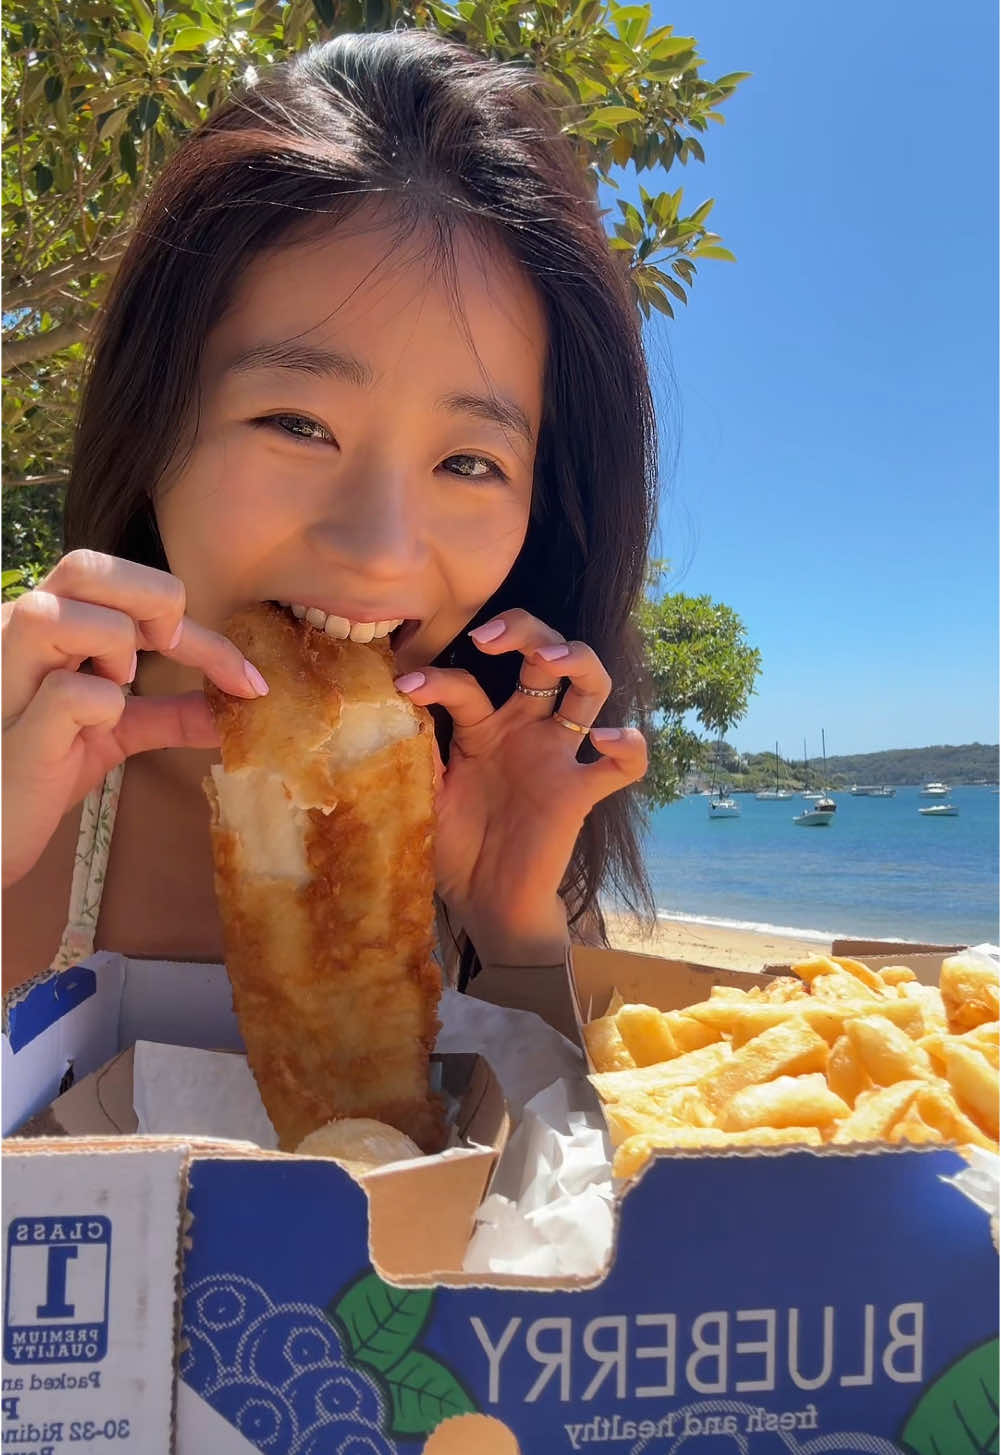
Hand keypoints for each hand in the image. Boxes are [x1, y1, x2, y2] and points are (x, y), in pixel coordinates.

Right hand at [2, 550, 267, 887]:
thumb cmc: (41, 766)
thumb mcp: (114, 730)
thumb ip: (170, 712)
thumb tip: (237, 706)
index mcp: (49, 625)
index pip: (127, 589)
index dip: (199, 629)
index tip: (250, 681)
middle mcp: (17, 635)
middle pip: (84, 567)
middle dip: (152, 601)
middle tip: (171, 651)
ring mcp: (8, 678)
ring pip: (56, 613)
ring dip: (113, 642)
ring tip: (120, 685)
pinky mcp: (17, 734)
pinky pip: (65, 692)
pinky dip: (100, 703)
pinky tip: (97, 727)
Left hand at [395, 609, 646, 963]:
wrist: (485, 904)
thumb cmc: (455, 848)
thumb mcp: (424, 797)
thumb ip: (417, 755)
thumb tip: (396, 709)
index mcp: (482, 728)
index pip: (467, 683)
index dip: (438, 677)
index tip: (406, 686)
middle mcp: (524, 731)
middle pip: (542, 654)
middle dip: (523, 629)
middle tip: (486, 636)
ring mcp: (556, 757)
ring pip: (590, 687)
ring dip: (578, 660)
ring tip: (550, 658)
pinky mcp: (580, 792)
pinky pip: (623, 766)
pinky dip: (627, 746)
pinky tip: (604, 740)